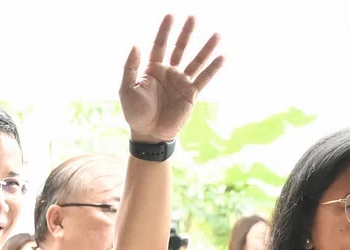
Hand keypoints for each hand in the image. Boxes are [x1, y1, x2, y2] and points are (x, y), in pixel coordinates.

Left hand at [120, 15, 224, 142]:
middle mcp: (169, 73)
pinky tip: (223, 56)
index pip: (160, 45)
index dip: (165, 30)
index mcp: (152, 69)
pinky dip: (214, 68)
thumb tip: (136, 45)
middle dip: (186, 33)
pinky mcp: (191, 94)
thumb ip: (130, 67)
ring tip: (216, 34)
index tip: (171, 15)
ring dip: (205, 48)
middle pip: (179, 48)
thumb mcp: (126, 89)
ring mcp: (181, 83)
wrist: (149, 134)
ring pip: (195, 61)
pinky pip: (204, 78)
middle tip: (193, 16)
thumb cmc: (135, 113)